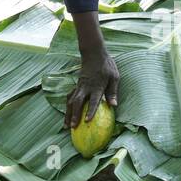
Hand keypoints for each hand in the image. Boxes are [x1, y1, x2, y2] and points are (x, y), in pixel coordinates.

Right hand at [66, 12, 118, 127]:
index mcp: (98, 86)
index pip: (93, 101)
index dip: (90, 111)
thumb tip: (113, 105)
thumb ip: (113, 91)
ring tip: (67, 125)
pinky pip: (70, 97)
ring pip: (71, 101)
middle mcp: (86, 87)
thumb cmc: (107, 66)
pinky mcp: (77, 85)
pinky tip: (67, 114)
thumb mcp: (114, 77)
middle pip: (78, 102)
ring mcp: (80, 86)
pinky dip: (67, 106)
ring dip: (68, 114)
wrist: (93, 53)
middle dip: (75, 115)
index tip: (87, 121)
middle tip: (73, 127)